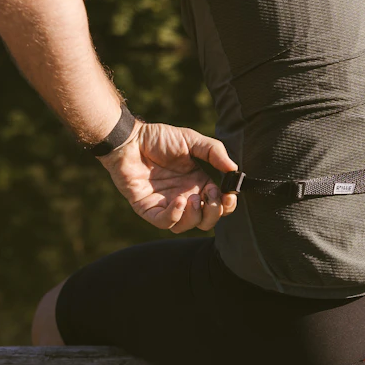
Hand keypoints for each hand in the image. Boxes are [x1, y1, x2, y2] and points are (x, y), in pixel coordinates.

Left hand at [98, 120, 238, 232]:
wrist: (129, 139)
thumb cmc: (158, 138)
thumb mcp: (191, 140)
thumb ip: (214, 152)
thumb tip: (234, 169)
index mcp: (198, 183)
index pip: (219, 204)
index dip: (227, 204)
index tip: (228, 195)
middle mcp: (185, 196)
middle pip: (206, 220)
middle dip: (214, 213)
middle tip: (211, 197)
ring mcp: (166, 204)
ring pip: (187, 225)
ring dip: (195, 216)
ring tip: (192, 198)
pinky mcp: (149, 209)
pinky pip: (165, 223)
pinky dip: (175, 216)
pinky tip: (178, 201)